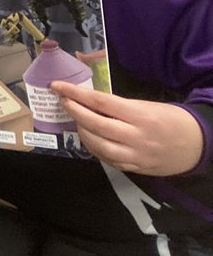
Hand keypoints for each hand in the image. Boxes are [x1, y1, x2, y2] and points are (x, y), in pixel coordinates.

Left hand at [51, 81, 202, 175]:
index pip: (101, 102)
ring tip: (76, 120)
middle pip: (96, 125)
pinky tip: (89, 138)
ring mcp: (136, 155)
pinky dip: (94, 149)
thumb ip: (119, 106)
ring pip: (99, 146)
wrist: (197, 145)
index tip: (57, 86)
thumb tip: (88, 101)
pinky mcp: (136, 169)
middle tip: (64, 101)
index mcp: (140, 116)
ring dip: (82, 132)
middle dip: (75, 112)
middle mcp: (137, 137)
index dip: (76, 93)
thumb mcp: (147, 105)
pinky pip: (109, 160)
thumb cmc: (170, 119)